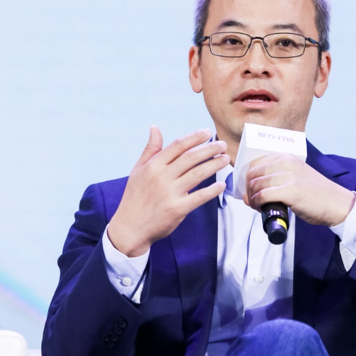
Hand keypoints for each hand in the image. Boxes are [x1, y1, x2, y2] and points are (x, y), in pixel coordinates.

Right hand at [107, 126, 228, 256]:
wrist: (130, 227)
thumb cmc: (134, 198)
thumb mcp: (138, 170)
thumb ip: (150, 149)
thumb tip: (155, 128)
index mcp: (153, 166)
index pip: (177, 146)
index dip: (194, 137)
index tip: (208, 132)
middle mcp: (162, 177)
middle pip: (191, 158)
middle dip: (209, 149)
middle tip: (223, 145)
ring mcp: (170, 193)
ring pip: (198, 174)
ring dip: (214, 165)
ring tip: (225, 159)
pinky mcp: (177, 209)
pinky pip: (199, 197)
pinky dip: (212, 190)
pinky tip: (222, 185)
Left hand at [243, 154, 354, 226]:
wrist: (336, 204)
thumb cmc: (316, 194)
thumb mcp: (295, 178)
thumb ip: (276, 179)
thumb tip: (250, 191)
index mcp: (287, 157)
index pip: (256, 163)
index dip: (249, 178)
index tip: (252, 190)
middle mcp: (287, 163)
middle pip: (253, 173)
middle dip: (248, 188)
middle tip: (253, 200)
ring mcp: (289, 176)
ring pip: (256, 185)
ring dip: (252, 198)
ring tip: (257, 206)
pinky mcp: (290, 191)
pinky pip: (262, 195)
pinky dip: (257, 203)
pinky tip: (260, 208)